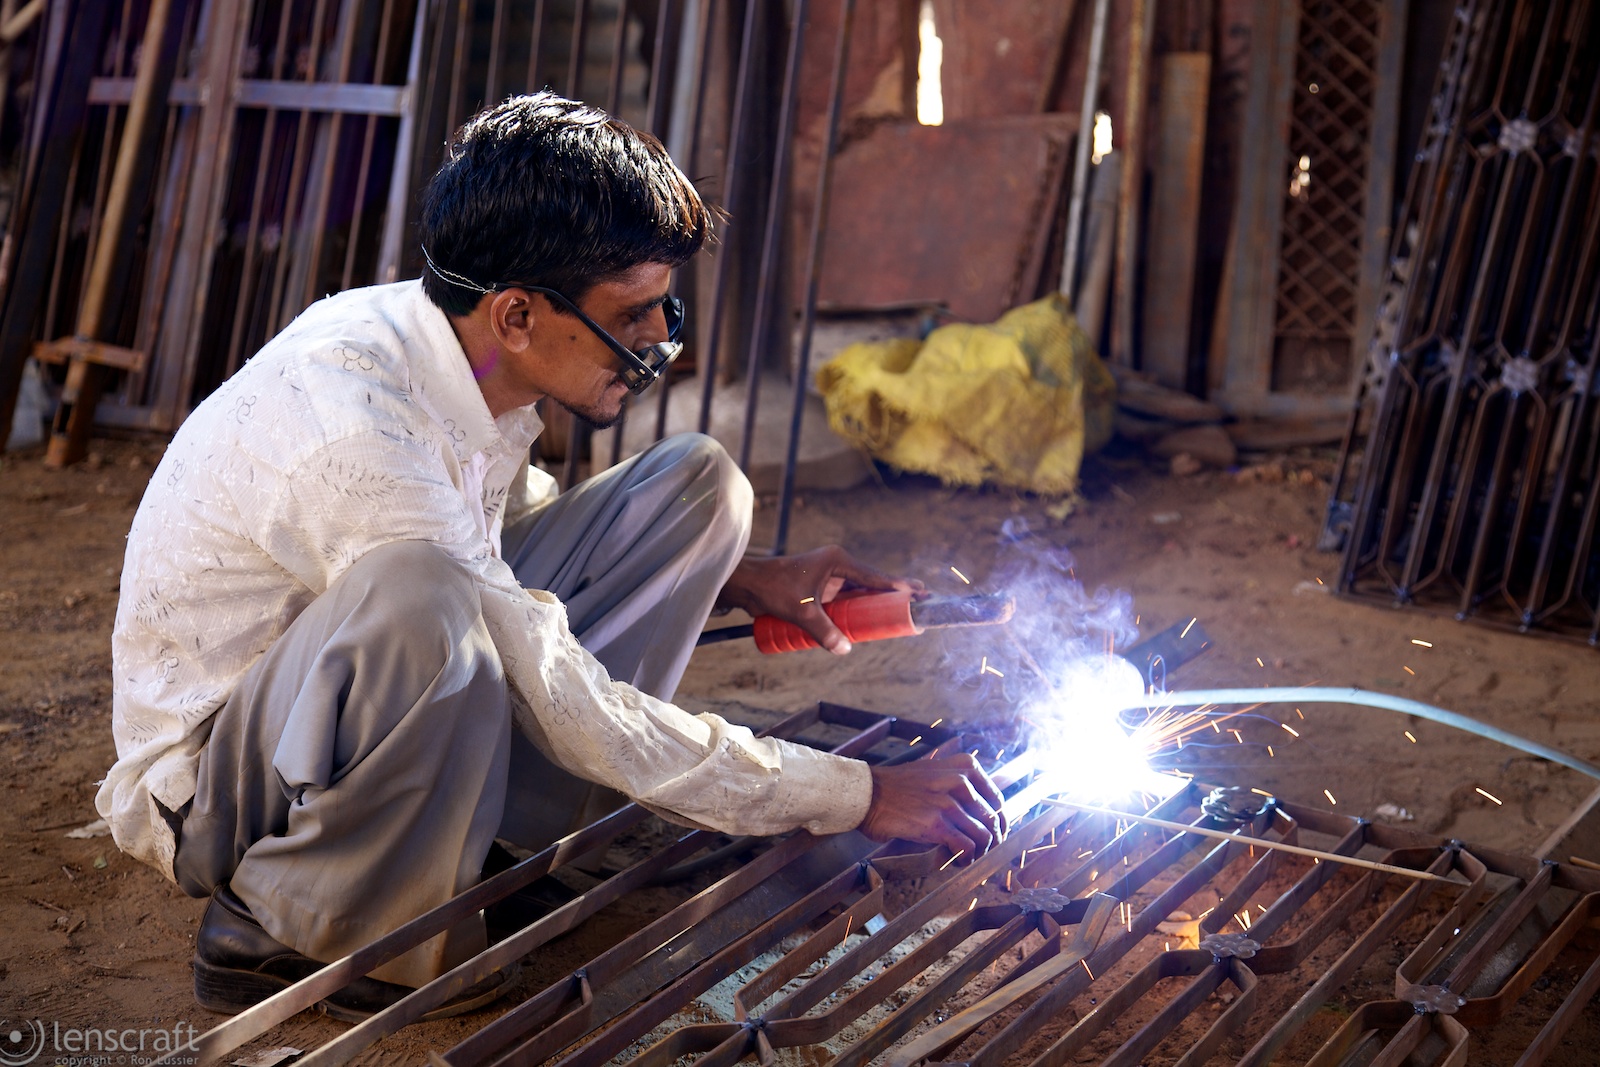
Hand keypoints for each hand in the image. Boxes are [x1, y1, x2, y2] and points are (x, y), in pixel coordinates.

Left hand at [715, 545, 921, 653]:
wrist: (748, 585)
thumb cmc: (774, 589)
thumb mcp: (802, 611)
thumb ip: (823, 630)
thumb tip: (845, 649)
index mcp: (837, 561)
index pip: (873, 576)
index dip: (896, 585)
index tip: (917, 591)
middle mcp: (837, 566)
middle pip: (871, 583)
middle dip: (893, 593)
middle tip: (918, 601)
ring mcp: (829, 576)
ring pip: (859, 592)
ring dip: (876, 602)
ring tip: (899, 612)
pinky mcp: (821, 587)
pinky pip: (846, 599)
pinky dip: (859, 608)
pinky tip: (871, 618)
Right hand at [858, 754, 1007, 859]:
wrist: (868, 793)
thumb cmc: (897, 785)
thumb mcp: (934, 771)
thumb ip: (958, 782)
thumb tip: (980, 807)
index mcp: (964, 766)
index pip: (997, 799)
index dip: (1000, 821)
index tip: (996, 833)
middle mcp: (960, 782)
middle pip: (993, 819)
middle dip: (993, 840)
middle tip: (984, 851)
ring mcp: (948, 803)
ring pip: (983, 835)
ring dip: (980, 852)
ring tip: (970, 857)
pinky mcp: (936, 824)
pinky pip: (966, 847)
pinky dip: (966, 858)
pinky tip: (960, 861)